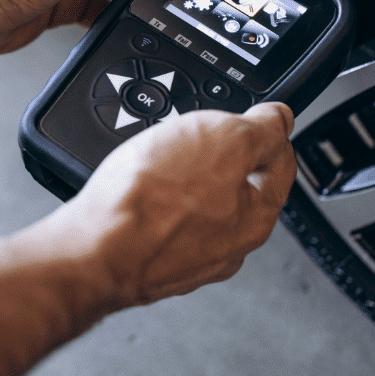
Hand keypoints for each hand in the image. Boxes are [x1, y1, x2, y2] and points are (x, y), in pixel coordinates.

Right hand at [35, 102, 295, 307]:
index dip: (265, 131)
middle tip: (189, 137)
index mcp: (256, 217)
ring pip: (192, 202)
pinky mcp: (147, 258)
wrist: (93, 248)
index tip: (250, 116)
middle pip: (233, 184)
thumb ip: (262, 129)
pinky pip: (157, 218)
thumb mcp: (226, 140)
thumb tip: (280, 119)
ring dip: (178, 178)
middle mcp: (226, 245)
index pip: (278, 164)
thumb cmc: (153, 200)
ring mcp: (185, 256)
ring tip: (153, 162)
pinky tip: (132, 189)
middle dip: (213, 155)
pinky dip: (149, 200)